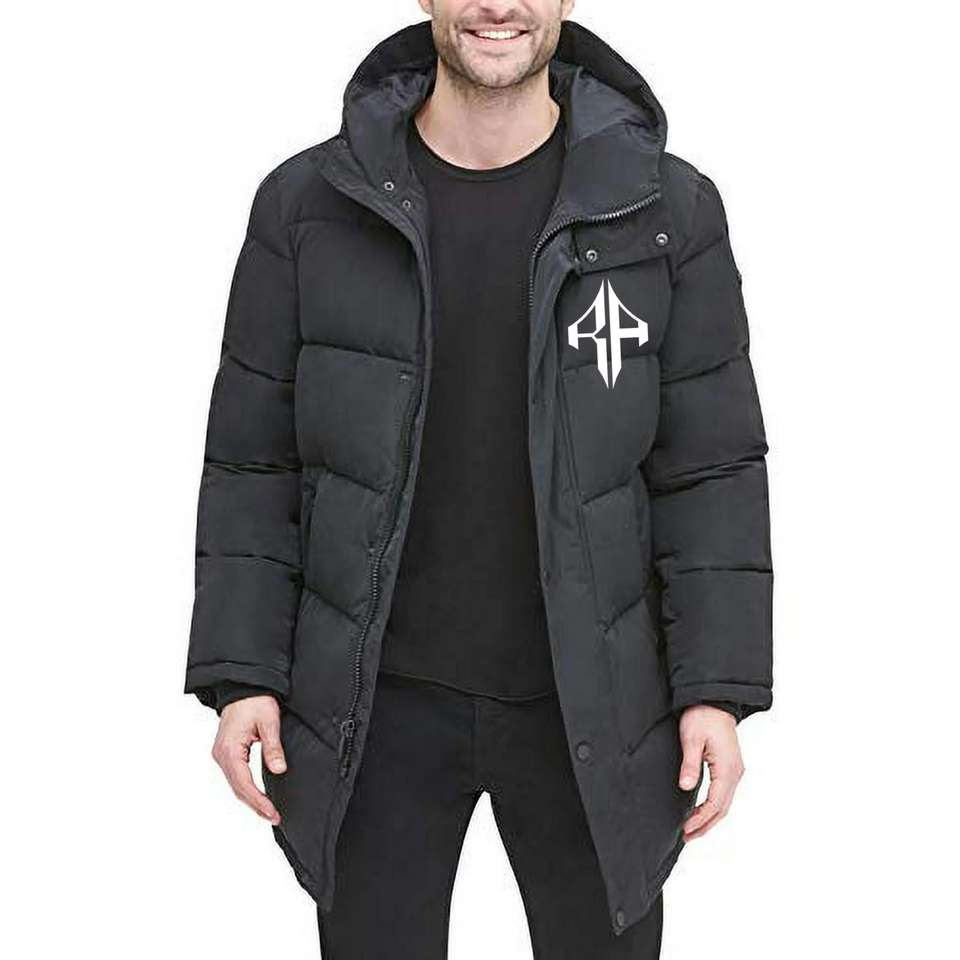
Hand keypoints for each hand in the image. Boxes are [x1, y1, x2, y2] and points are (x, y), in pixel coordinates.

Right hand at [211, 695, 285, 824]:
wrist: (243, 687)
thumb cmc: (255, 701)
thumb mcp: (269, 721)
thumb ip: (273, 746)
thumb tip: (279, 769)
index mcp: (229, 750)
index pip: (244, 783)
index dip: (258, 801)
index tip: (272, 813)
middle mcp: (221, 755)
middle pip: (238, 788)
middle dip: (255, 805)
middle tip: (274, 817)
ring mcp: (222, 755)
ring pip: (236, 785)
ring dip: (251, 799)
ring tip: (268, 812)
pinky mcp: (227, 753)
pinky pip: (236, 777)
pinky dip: (246, 789)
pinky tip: (257, 797)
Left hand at [678, 704, 744, 840]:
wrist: (714, 701)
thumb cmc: (702, 717)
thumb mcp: (691, 738)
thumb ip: (689, 763)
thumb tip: (686, 786)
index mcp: (727, 768)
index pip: (715, 803)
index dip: (700, 819)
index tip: (685, 829)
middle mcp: (735, 773)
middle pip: (722, 809)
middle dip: (705, 825)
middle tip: (686, 837)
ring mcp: (735, 771)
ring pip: (724, 804)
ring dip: (710, 819)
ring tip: (692, 830)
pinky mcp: (730, 768)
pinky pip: (724, 794)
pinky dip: (714, 807)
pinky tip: (702, 812)